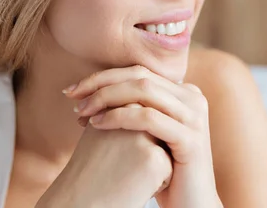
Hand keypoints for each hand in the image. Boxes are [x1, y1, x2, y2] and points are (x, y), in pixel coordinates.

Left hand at [64, 65, 221, 207]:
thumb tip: (94, 90)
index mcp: (183, 92)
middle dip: (101, 84)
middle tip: (72, 97)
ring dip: (106, 97)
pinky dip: (119, 117)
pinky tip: (96, 124)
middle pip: (140, 76)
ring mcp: (194, 117)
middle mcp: (193, 97)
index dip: (104, 77)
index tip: (74, 90)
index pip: (139, 71)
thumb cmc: (163, 170)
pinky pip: (149, 118)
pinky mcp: (191, 138)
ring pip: (144, 90)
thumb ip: (134, 107)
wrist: (191, 205)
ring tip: (81, 111)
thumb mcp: (149, 133)